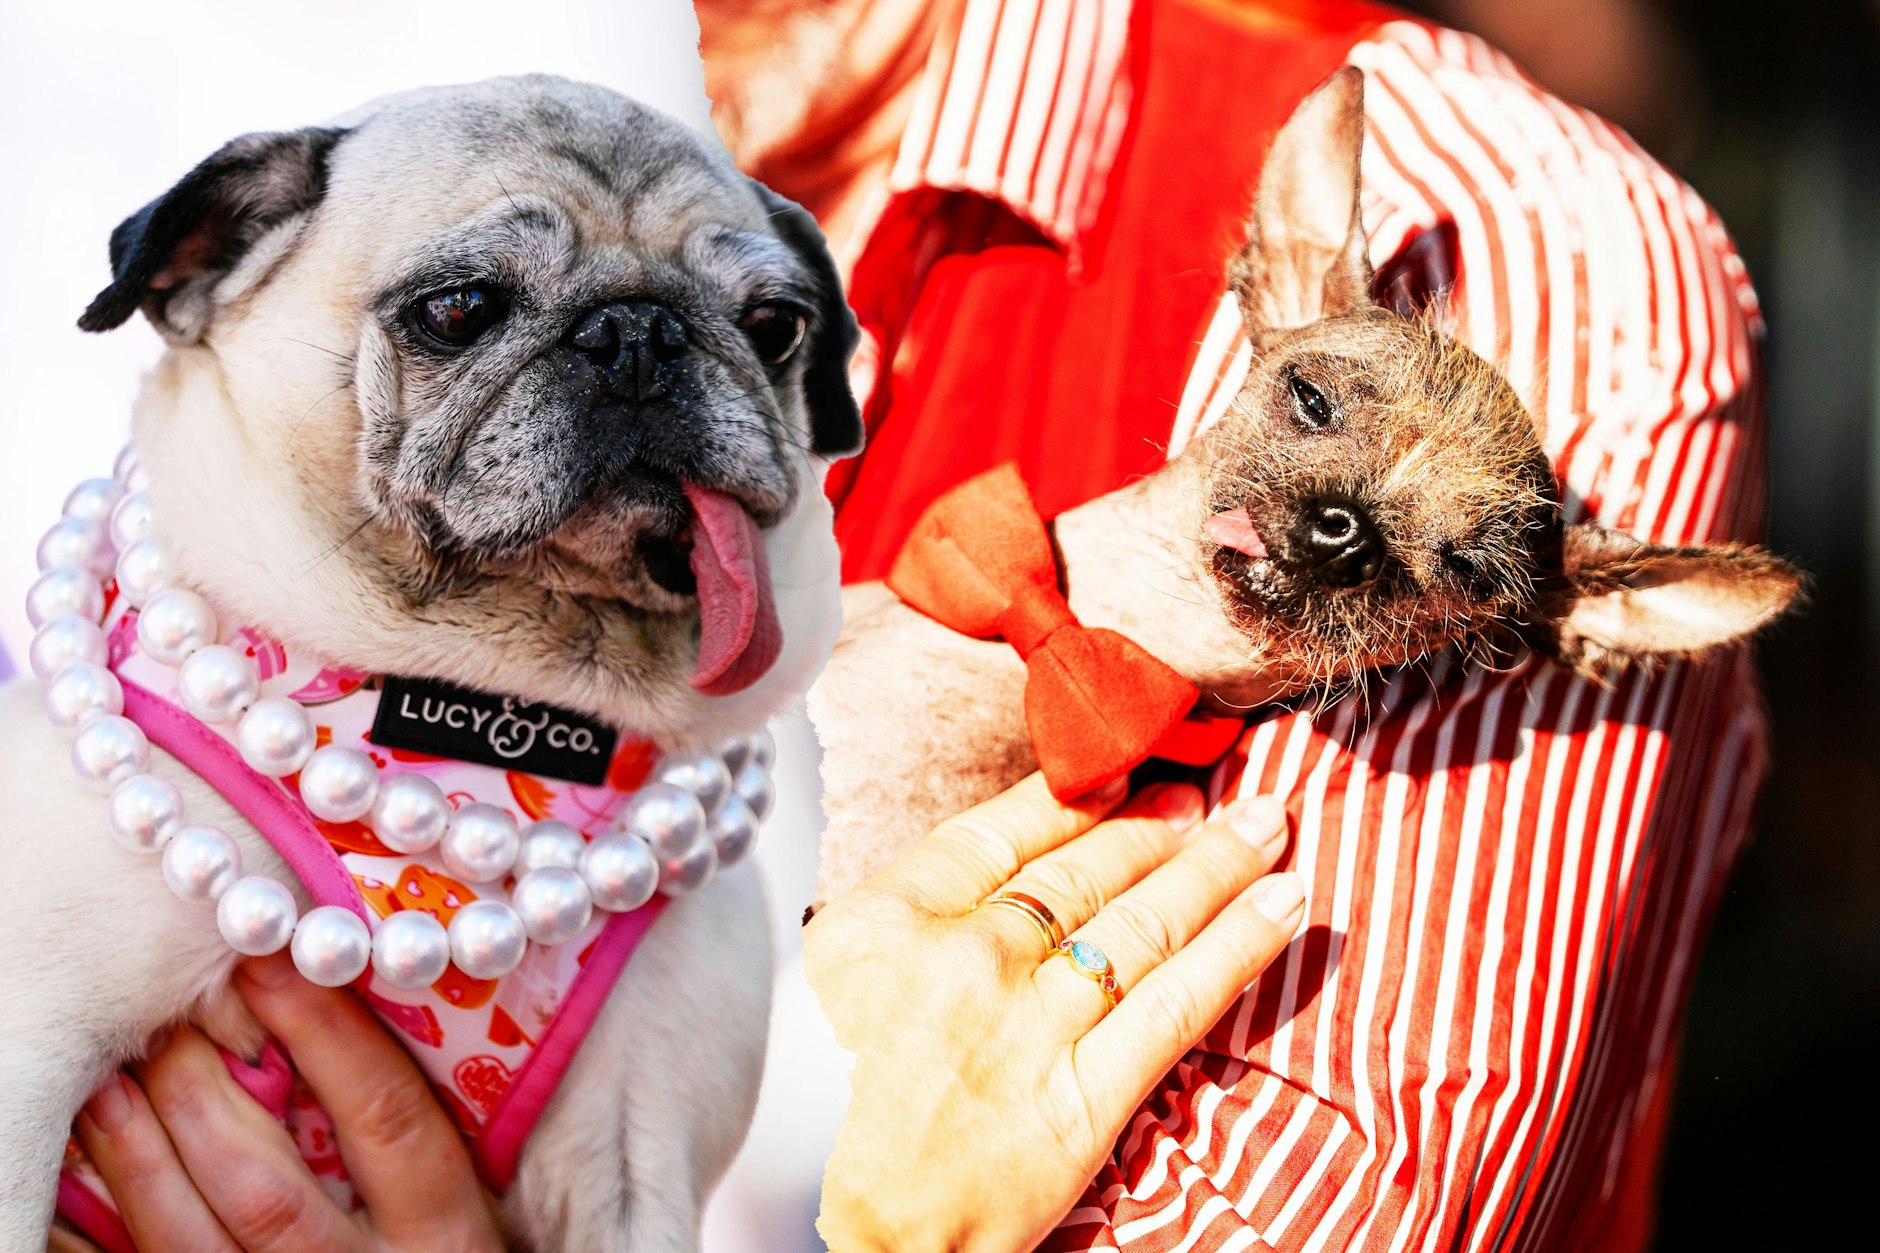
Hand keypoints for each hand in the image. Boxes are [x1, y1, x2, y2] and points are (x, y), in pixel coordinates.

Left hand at [75, 953, 503, 1251]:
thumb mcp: (456, 1199)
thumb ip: (410, 1122)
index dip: (325, 1033)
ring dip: (139, 1154)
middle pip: (265, 1189)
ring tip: (112, 1081)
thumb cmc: (440, 1246)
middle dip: (199, 1096)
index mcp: (443, 1230)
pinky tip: (92, 1164)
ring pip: (190, 1240)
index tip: (266, 961)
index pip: (387, 1116)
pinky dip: (109, 1220)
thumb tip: (329, 992)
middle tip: (165, 1019)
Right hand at [806, 773, 1304, 1251]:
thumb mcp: (858, 978)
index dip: (1074, 799)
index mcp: (886, 921)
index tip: (1126, 776)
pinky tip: (1282, 904)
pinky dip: (1239, 946)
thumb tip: (1042, 845)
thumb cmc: (865, 1103)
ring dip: (1217, 866)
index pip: (999, 833)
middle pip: (1081, 872)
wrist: (885, 1230)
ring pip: (1142, 924)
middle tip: (1210, 798)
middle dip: (1159, 826)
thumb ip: (935, 908)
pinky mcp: (1082, 1096)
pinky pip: (1177, 1002)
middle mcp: (959, 960)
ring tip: (1267, 829)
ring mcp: (1026, 1027)